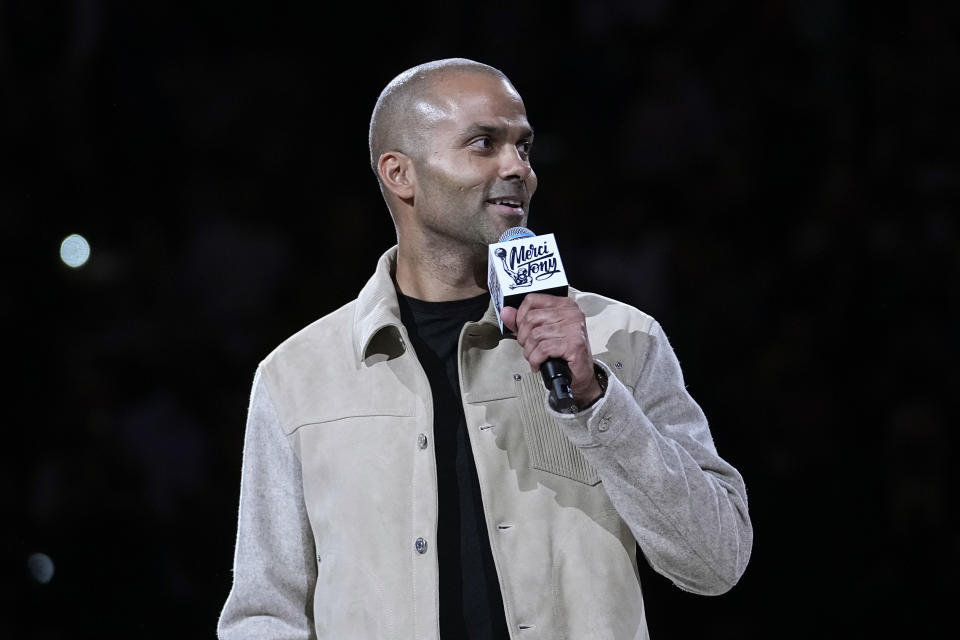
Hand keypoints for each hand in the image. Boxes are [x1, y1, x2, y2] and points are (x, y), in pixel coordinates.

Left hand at [500, 293, 602, 408]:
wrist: (580, 373)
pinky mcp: (573, 344)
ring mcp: (573, 328)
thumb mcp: (542, 332)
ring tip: (535, 357)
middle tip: (529, 347)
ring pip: (535, 335)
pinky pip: (542, 349)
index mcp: (563, 305)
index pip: (532, 300)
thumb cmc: (564, 352)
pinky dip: (536, 360)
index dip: (520, 316)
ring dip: (530, 351)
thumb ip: (522, 321)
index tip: (521, 329)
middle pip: (531, 318)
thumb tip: (506, 312)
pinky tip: (539, 363)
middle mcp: (570, 313)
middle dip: (524, 337)